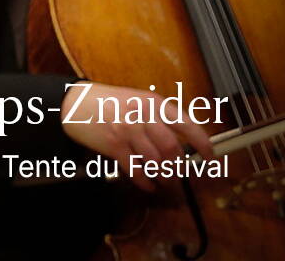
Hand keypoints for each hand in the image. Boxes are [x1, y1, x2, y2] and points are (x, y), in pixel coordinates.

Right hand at [61, 82, 214, 191]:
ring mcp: (128, 132)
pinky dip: (145, 182)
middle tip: (181, 173)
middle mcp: (143, 117)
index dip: (204, 144)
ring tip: (167, 181)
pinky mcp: (114, 146)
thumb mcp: (138, 100)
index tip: (211, 157)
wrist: (74, 102)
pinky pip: (136, 170)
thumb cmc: (107, 101)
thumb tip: (184, 140)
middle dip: (181, 167)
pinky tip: (148, 184)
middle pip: (173, 149)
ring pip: (157, 162)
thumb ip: (160, 117)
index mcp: (154, 104)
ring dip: (165, 177)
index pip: (188, 126)